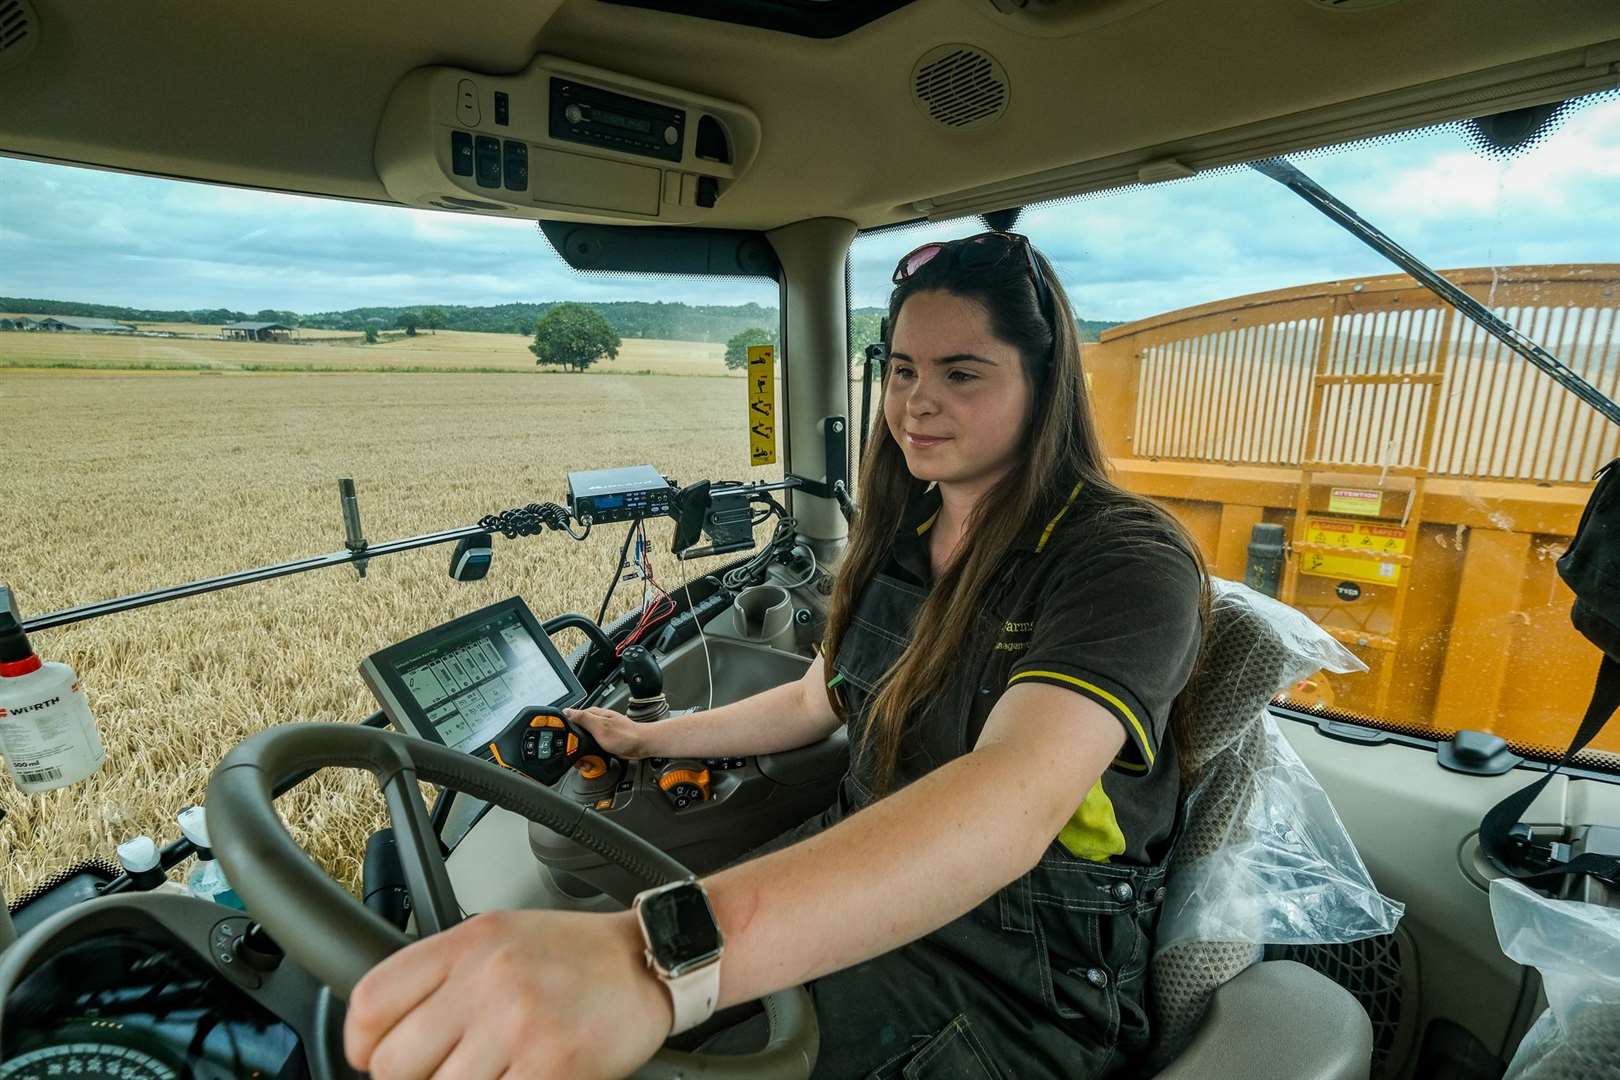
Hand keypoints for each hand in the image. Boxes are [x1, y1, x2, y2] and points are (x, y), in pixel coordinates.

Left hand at [344, 909, 671, 1079]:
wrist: (648, 962)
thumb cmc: (576, 955)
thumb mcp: (499, 937)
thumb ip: (442, 975)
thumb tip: (385, 1035)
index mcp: (467, 943)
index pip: (370, 1003)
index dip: (361, 1046)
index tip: (378, 1058)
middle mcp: (487, 978)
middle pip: (394, 1064)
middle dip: (415, 1078)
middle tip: (448, 1069)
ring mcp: (518, 1023)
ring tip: (491, 1072)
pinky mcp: (552, 1065)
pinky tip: (519, 1076)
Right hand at [565, 706, 655, 758]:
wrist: (641, 745)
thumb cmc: (626, 735)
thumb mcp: (601, 726)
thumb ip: (583, 718)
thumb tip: (567, 711)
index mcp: (592, 715)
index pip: (570, 720)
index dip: (566, 732)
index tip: (568, 743)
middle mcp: (595, 722)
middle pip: (574, 735)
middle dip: (574, 748)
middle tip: (581, 756)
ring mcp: (599, 733)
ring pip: (581, 745)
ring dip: (582, 755)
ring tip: (587, 761)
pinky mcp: (602, 742)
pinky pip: (590, 750)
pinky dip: (590, 757)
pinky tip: (593, 761)